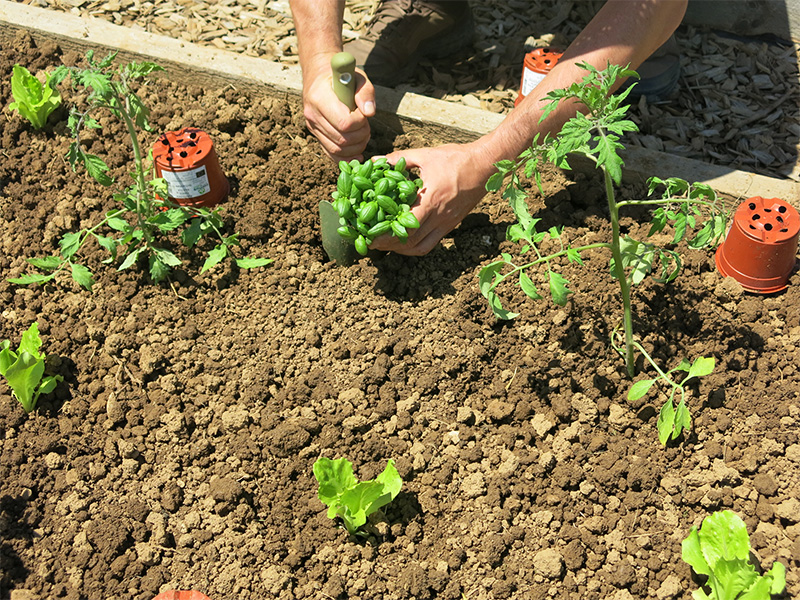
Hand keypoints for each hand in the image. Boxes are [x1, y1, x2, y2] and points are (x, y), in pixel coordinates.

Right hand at [301, 57, 375, 161]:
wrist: (320, 76)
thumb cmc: (341, 76)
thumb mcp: (357, 76)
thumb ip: (365, 92)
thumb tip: (369, 112)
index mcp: (320, 97)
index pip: (344, 123)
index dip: (360, 123)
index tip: (364, 114)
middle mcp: (312, 114)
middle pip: (341, 139)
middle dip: (360, 136)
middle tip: (366, 127)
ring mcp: (312, 126)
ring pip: (336, 149)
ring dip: (356, 147)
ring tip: (363, 135)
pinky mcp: (315, 134)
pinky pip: (330, 153)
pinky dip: (345, 158)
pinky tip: (357, 155)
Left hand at [370, 143, 493, 255]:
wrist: (485, 165)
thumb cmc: (456, 158)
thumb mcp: (425, 155)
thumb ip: (398, 159)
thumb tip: (374, 160)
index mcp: (431, 201)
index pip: (404, 227)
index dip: (385, 234)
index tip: (369, 234)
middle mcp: (439, 217)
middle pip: (409, 241)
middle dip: (388, 244)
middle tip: (371, 241)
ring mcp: (446, 223)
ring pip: (420, 247)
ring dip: (401, 248)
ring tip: (386, 243)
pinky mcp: (451, 225)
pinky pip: (431, 243)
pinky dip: (416, 246)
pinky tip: (405, 239)